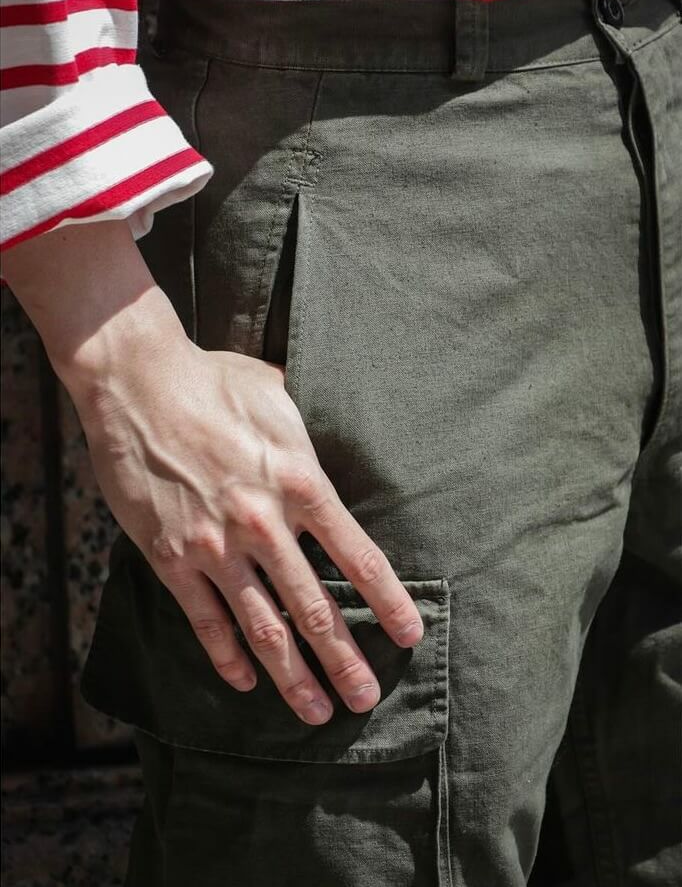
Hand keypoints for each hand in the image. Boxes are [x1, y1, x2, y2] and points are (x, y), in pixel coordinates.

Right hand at [76, 336, 423, 725]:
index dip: (388, 602)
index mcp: (299, 481)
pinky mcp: (170, 556)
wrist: (136, 383)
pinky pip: (204, 619)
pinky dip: (226, 656)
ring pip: (263, 627)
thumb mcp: (279, 393)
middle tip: (367, 700)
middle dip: (345, 661)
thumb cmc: (212, 381)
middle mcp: (264, 522)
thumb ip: (311, 431)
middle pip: (314, 608)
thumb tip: (338, 434)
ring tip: (316, 713)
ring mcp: (215, 544)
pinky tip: (245, 682)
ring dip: (292, 677)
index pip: (359, 555)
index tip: (410, 634)